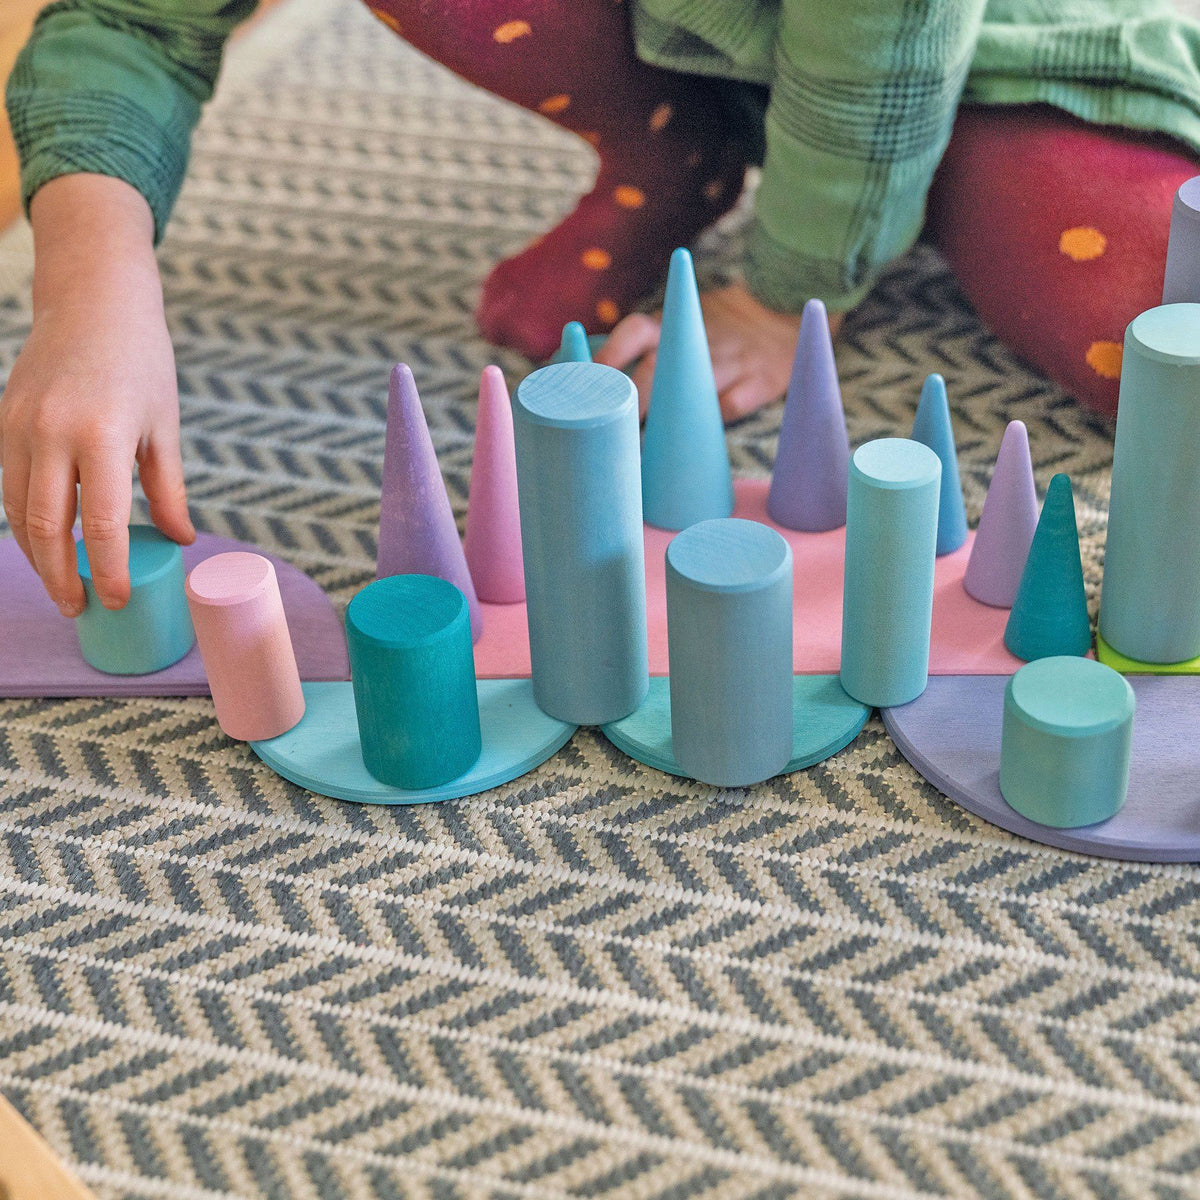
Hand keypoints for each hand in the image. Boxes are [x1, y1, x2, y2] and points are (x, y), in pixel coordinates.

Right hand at [0, 175, 192, 615]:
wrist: (93, 299)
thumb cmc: (141, 360)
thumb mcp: (164, 426)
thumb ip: (168, 488)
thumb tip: (180, 541)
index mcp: (103, 435)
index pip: (104, 523)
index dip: (107, 570)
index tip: (114, 602)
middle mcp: (52, 433)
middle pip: (48, 526)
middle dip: (61, 576)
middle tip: (80, 610)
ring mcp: (19, 426)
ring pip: (18, 510)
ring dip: (37, 555)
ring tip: (61, 585)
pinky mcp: (3, 420)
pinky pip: (9, 483)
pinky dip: (24, 519)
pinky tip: (45, 542)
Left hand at [596, 280, 843, 422]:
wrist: (779, 315)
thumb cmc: (710, 333)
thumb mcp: (677, 328)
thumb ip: (635, 348)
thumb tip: (574, 369)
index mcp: (672, 327)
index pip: (633, 332)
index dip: (608, 356)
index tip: (583, 384)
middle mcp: (698, 340)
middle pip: (658, 367)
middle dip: (632, 399)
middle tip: (611, 430)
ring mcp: (732, 359)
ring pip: (695, 388)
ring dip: (668, 419)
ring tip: (642, 451)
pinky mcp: (761, 379)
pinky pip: (733, 404)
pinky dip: (714, 420)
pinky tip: (695, 445)